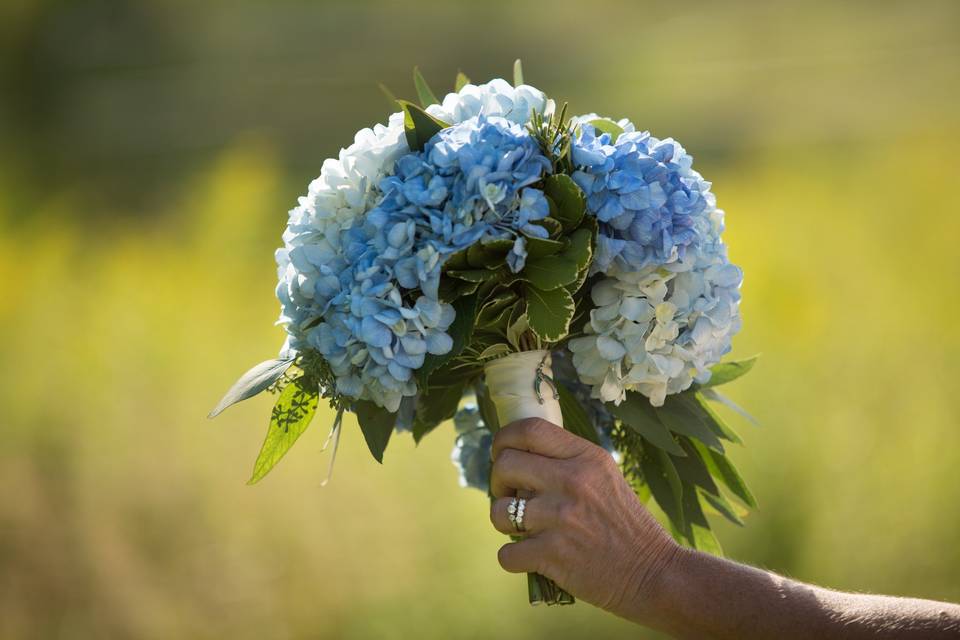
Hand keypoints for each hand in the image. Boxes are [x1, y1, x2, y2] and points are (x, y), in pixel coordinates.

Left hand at [489, 417, 679, 619]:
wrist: (655, 573)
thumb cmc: (626, 525)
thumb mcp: (605, 476)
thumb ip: (567, 462)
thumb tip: (518, 456)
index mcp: (586, 457)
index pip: (528, 429)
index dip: (504, 439)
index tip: (501, 454)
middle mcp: (572, 481)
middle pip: (505, 465)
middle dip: (498, 483)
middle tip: (510, 496)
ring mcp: (561, 518)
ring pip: (498, 511)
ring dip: (504, 522)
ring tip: (522, 527)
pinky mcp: (553, 555)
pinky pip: (506, 553)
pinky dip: (513, 559)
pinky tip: (531, 557)